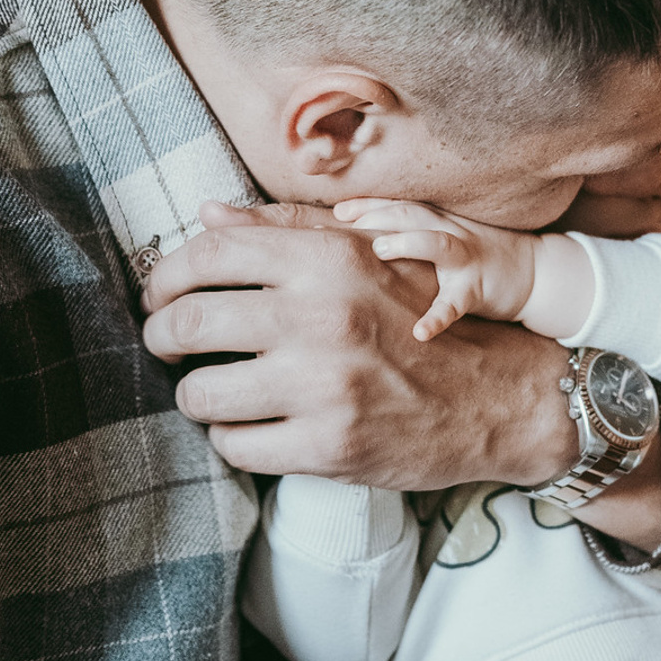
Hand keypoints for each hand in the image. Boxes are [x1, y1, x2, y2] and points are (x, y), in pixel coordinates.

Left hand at [141, 202, 576, 489]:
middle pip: (185, 324)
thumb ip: (285, 228)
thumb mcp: (366, 253)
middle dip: (162, 338)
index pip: (207, 255)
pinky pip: (234, 446)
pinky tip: (254, 425)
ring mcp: (323, 385)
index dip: (165, 277)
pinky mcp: (328, 446)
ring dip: (196, 394)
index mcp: (326, 258)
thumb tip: (205, 214)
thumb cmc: (423, 316)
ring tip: (214, 390)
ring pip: (199, 394)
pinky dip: (233, 438)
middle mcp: (321, 315)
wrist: (500, 396)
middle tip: (169, 344)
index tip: (161, 296)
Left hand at [334, 198, 538, 340]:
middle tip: (340, 224)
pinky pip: (456, 303)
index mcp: (437, 221)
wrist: (536, 273)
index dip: (366, 204)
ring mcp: (465, 259)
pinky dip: (438, 317)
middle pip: (409, 214)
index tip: (334, 210)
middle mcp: (449, 232)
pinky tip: (420, 332)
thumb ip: (412, 233)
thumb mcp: (447, 236)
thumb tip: (361, 240)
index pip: (396, 205)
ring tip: (379, 249)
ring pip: (436, 243)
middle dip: (375, 215)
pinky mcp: (478, 289)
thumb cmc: (478, 256)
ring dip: (408, 243)